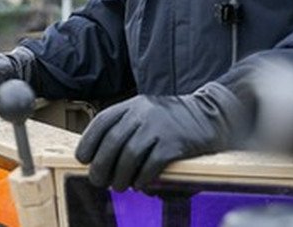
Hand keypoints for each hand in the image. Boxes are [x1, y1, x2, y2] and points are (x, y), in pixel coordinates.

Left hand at [74, 82, 244, 190]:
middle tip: (99, 181)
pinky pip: (150, 166)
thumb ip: (126, 128)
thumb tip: (101, 157)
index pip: (102, 121)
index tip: (83, 159)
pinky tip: (140, 185)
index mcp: (133, 105)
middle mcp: (143, 113)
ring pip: (129, 156)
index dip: (88, 142)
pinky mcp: (174, 144)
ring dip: (120, 176)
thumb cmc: (172, 121)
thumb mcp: (146, 114)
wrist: (210, 116)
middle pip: (112, 142)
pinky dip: (141, 179)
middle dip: (101, 166)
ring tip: (119, 186)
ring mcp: (159, 127)